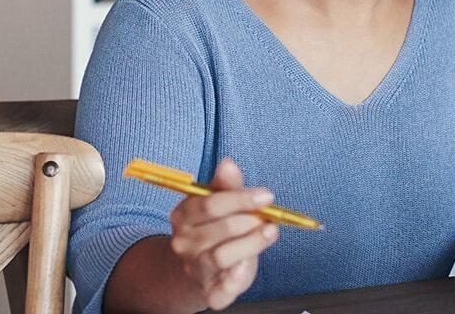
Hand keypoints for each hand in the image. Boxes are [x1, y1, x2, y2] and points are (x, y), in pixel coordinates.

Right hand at [167, 157, 279, 310]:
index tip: (267, 196)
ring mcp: (195, 268)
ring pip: (223, 256)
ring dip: (252, 243)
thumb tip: (228, 163)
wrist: (200, 270)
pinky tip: (243, 269)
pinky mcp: (209, 291)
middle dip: (250, 221)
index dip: (240, 198)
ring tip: (270, 233)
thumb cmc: (215, 231)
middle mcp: (184, 242)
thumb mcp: (220, 206)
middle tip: (269, 218)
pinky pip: (219, 290)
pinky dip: (232, 282)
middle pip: (221, 229)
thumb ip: (226, 186)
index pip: (209, 204)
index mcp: (183, 216)